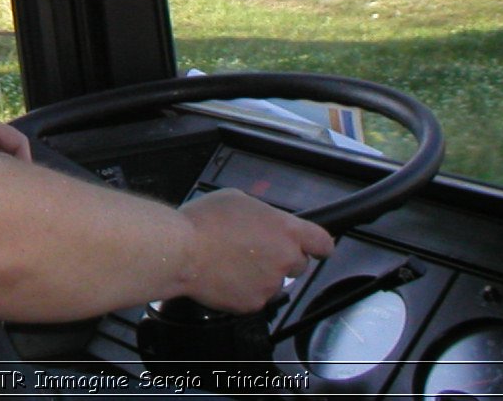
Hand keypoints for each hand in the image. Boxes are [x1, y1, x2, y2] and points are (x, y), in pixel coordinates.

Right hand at [177, 189, 333, 312]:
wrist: (180, 251)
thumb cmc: (203, 222)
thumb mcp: (236, 199)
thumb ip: (260, 213)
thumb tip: (262, 222)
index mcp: (286, 231)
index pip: (322, 242)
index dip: (319, 245)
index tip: (316, 247)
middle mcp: (284, 259)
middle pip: (298, 263)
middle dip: (281, 258)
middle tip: (254, 250)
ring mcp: (270, 284)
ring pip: (274, 281)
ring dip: (259, 273)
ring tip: (231, 261)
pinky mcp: (253, 303)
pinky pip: (254, 296)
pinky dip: (242, 288)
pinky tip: (224, 275)